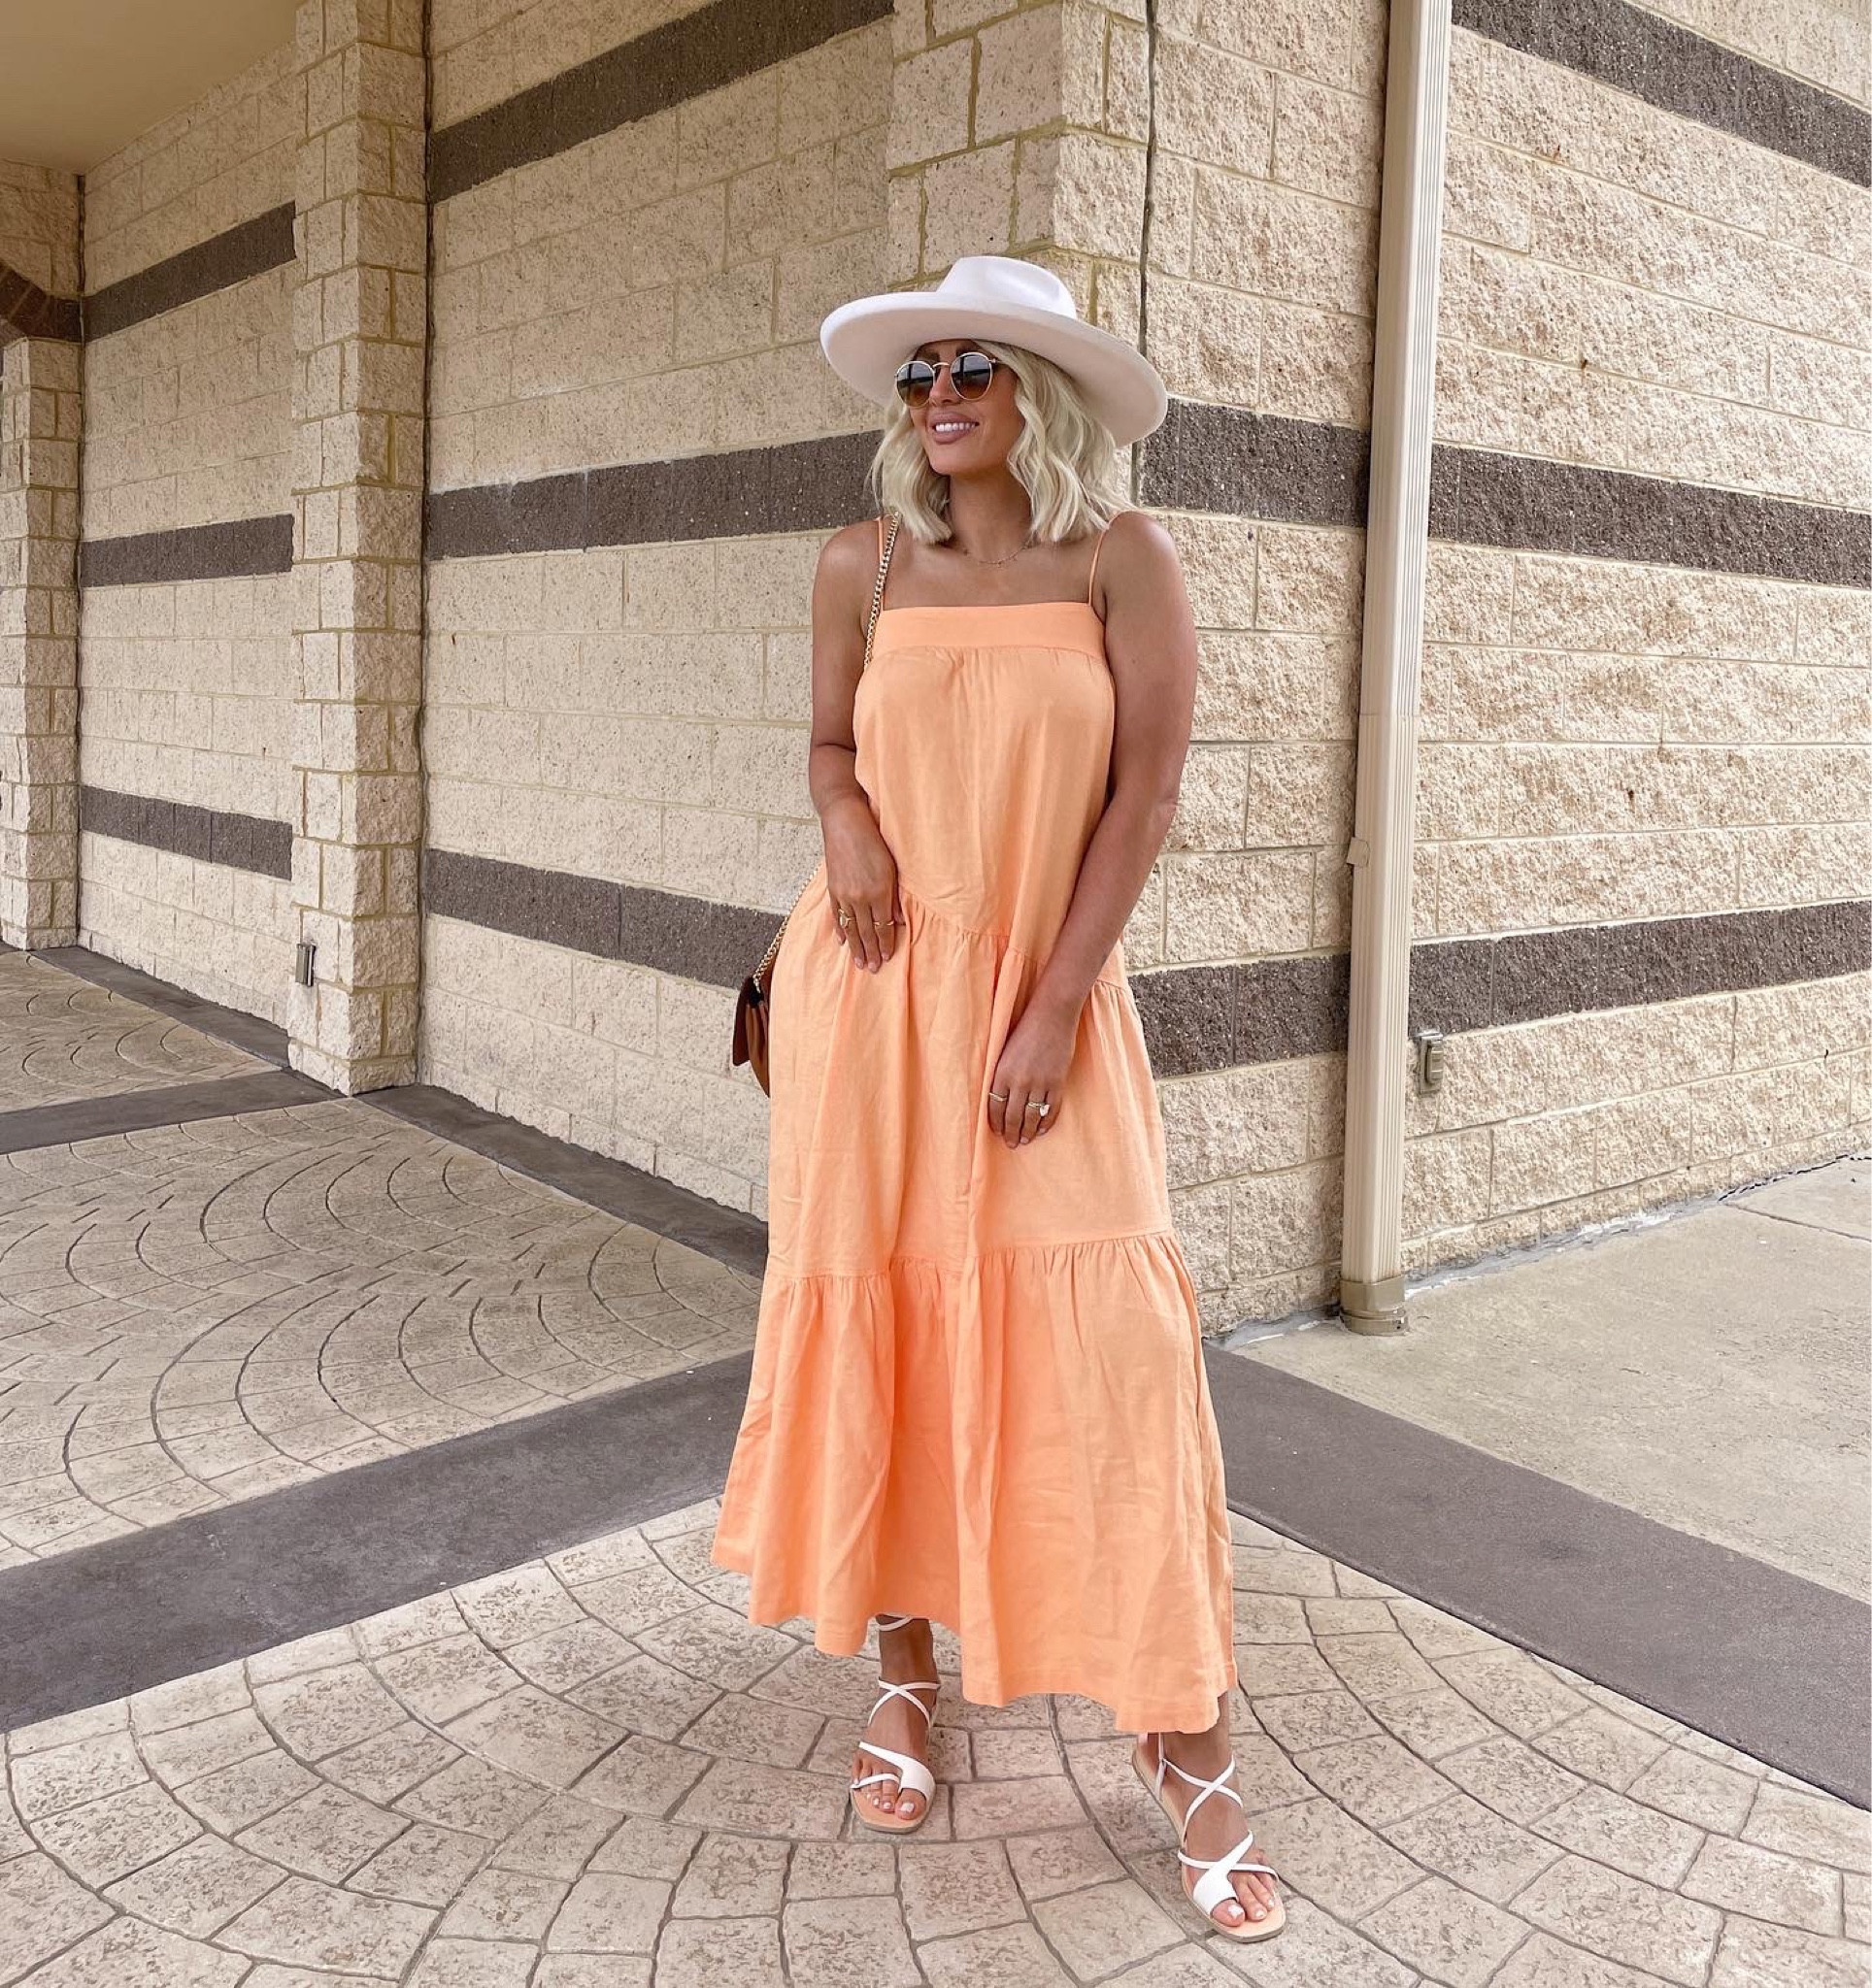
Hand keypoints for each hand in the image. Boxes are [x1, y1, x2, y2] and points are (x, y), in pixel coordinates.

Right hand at [823, 807, 900, 973]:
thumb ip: (894, 897)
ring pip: (850, 928)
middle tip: (872, 970)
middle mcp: (859, 897)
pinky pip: (837, 915)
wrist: (845, 824)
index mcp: (878, 892)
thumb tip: (899, 921)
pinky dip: (840, 930)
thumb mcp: (892, 868)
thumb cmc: (874, 841)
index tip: (887, 958)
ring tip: (859, 963)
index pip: (883, 926)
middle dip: (871, 952)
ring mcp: (844, 894)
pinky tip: (842, 941)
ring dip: (856, 947)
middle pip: (866, 931)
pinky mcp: (832, 889)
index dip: (885, 943)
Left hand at [987, 997, 1078, 1147]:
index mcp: (1001, 1073)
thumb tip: (999, 1099)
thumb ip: (1002, 1075)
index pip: (994, 1108)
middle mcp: (1019, 1082)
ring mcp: (1040, 1084)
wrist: (1051, 1015)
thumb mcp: (1004, 1052)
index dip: (996, 1123)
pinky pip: (1051, 1110)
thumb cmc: (1025, 1030)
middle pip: (1013, 1117)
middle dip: (1011, 1133)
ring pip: (1032, 1118)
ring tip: (1026, 1140)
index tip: (997, 1132)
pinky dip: (1046, 1123)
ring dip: (1028, 1132)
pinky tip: (1042, 1129)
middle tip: (1011, 1143)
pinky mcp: (1057, 1083)